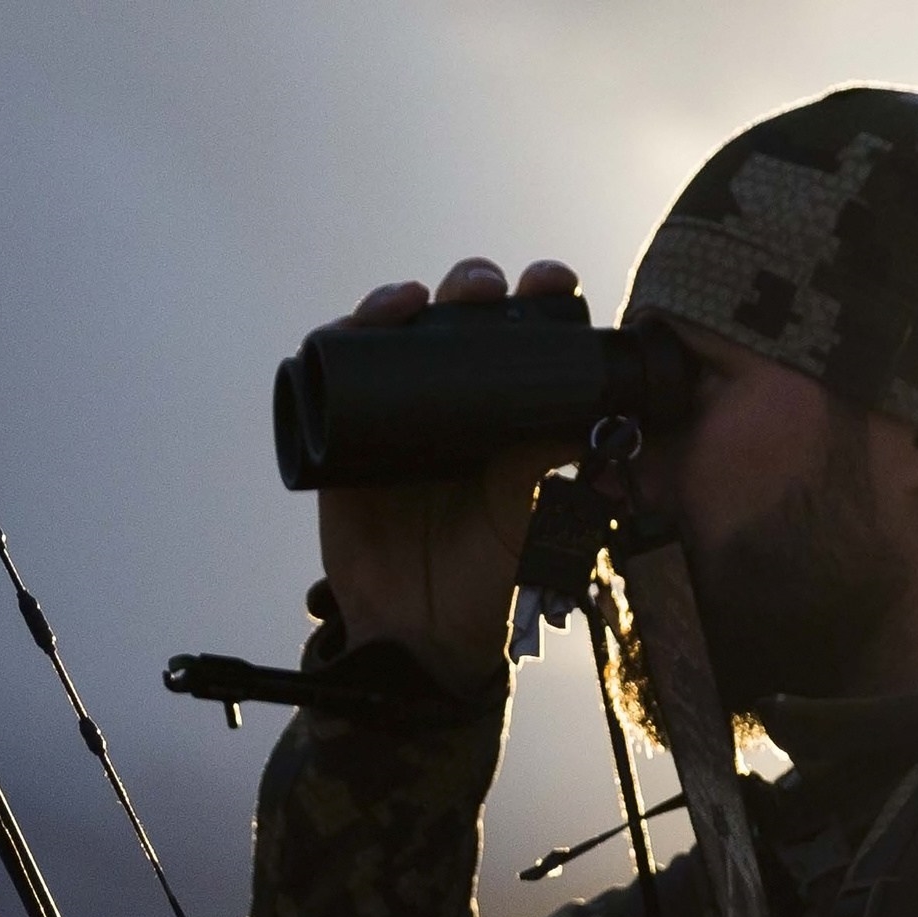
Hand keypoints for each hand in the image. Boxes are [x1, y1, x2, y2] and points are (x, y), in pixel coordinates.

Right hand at [313, 255, 583, 679]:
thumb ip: (550, 468)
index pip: (525, 336)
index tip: (550, 282)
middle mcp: (452, 399)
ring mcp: (394, 412)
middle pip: (457, 318)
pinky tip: (357, 325)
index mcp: (508, 409)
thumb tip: (587, 412)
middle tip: (481, 292)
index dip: (538, 298)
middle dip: (470, 286)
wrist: (420, 632)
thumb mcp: (533, 519)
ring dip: (398, 301)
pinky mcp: (342, 434)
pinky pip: (330, 374)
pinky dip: (338, 337)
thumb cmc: (488, 576)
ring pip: (393, 333)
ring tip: (411, 302)